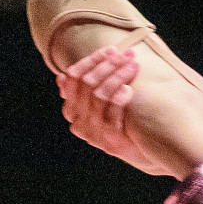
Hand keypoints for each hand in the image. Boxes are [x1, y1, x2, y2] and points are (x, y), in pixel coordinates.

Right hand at [57, 46, 170, 174]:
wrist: (141, 154)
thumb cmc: (121, 124)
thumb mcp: (100, 107)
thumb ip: (85, 92)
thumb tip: (61, 77)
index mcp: (72, 110)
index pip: (73, 77)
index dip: (92, 60)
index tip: (111, 49)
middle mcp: (78, 122)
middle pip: (87, 84)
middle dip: (108, 65)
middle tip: (127, 54)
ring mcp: (93, 133)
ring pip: (99, 96)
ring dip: (117, 77)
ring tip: (133, 66)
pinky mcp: (110, 142)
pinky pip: (111, 115)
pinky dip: (119, 99)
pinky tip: (128, 89)